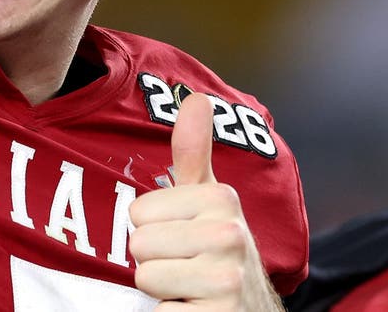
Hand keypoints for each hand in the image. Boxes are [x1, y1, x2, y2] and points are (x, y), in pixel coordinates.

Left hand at [129, 93, 281, 310]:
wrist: (249, 310)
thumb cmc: (216, 252)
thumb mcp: (207, 200)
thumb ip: (193, 151)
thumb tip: (196, 97)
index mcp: (221, 200)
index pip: (138, 213)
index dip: (153, 230)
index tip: (182, 239)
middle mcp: (230, 236)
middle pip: (138, 244)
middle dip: (154, 261)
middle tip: (185, 267)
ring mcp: (228, 280)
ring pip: (144, 277)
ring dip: (161, 290)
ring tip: (189, 288)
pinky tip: (194, 310)